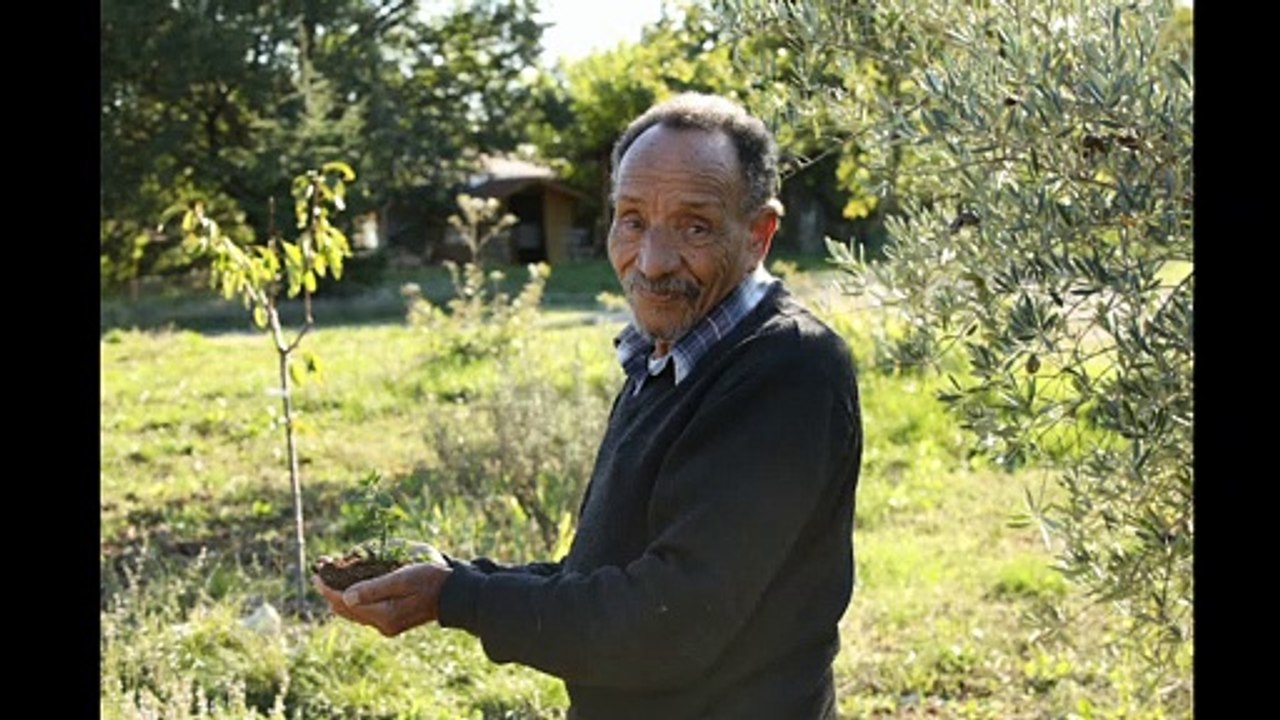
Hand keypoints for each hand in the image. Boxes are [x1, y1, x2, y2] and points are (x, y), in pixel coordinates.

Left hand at [312, 561, 451, 636]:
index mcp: (383, 615)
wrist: (454, 595)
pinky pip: (364, 613)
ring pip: (354, 612)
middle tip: (319, 572)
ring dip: (340, 596)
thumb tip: (345, 597)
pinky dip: (353, 601)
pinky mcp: (392, 622)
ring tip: (329, 580)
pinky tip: (349, 591)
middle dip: (330, 590)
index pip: (346, 601)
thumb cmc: (431, 580)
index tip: (317, 573)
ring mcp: (387, 625)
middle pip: (346, 609)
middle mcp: (382, 624)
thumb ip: (374, 588)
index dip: (329, 586)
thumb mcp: (402, 579)